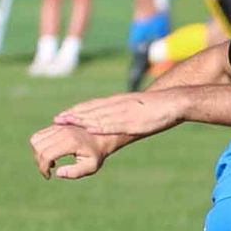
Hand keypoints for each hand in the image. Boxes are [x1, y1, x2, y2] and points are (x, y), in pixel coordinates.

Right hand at [30, 123, 118, 179]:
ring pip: (35, 139)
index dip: (43, 168)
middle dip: (39, 162)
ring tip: (50, 162)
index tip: (48, 176)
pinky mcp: (56, 124)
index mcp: (71, 142)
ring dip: (38, 153)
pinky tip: (52, 154)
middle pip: (38, 147)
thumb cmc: (96, 153)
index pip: (46, 155)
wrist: (103, 134)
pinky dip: (40, 146)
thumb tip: (57, 173)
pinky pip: (39, 135)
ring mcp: (58, 126)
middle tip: (48, 170)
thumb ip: (75, 172)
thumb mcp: (91, 166)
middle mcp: (62, 131)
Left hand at [54, 89, 186, 137]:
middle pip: (92, 109)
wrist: (173, 102)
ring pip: (99, 116)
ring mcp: (125, 112)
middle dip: (74, 114)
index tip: (63, 115)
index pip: (93, 105)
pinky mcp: (133, 120)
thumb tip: (114, 121)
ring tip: (67, 123)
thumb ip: (123, 112)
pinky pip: (114, 123)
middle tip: (57, 119)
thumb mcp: (137, 107)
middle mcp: (118, 105)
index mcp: (118, 102)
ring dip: (82, 120)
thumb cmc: (157, 106)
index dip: (77, 110)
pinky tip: (90, 128)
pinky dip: (101, 126)